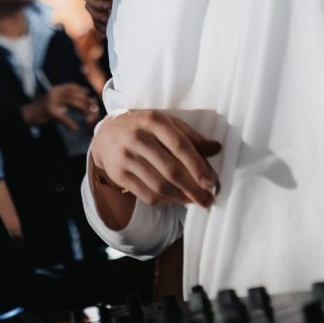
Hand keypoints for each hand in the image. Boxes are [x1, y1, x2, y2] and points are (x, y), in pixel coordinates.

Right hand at [24, 82, 98, 130]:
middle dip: (85, 101)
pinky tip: (74, 128)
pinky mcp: (50, 111)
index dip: (81, 91)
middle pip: (74, 94)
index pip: (72, 86)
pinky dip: (71, 123)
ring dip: (82, 110)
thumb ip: (65, 98)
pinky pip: (64, 117)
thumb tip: (82, 97)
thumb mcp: (53, 99)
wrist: (28, 115)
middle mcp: (55, 93)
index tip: (88, 97)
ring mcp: (52, 101)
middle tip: (92, 109)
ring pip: (72, 103)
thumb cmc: (43, 109)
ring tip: (87, 118)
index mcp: (56, 89)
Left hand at [79, 0, 129, 38]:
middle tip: (107, 18)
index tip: (105, 32)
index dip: (98, 22)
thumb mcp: (125, 5)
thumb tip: (100, 37)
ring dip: (95, 4)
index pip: (96, 11)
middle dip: (96, 15)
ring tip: (108, 6)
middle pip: (89, 5)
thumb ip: (112, 18)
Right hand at [90, 110, 220, 207]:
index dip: (197, 166)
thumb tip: (217, 148)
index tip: (211, 182)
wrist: (107, 132)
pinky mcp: (119, 174)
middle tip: (209, 199)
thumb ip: (191, 136)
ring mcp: (126, 157)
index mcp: (154, 120)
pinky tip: (176, 199)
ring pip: (159, 186)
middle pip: (170, 170)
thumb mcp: (166, 122)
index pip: (179, 146)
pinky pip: (147, 195)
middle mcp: (138, 137)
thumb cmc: (145, 126)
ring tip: (196, 201)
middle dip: (193, 189)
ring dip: (181, 198)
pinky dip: (165, 201)